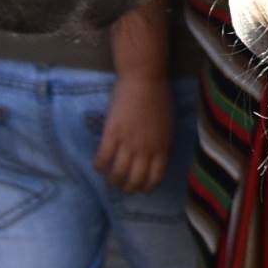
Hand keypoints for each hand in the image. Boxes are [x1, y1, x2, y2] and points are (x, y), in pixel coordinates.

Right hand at [94, 76, 174, 192]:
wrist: (144, 79)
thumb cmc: (160, 97)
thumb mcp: (169, 125)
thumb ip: (163, 143)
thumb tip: (158, 157)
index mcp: (162, 147)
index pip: (155, 178)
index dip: (147, 187)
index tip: (141, 188)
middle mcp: (145, 149)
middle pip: (135, 180)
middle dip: (128, 188)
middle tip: (123, 186)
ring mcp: (128, 143)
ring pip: (118, 173)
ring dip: (112, 181)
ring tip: (110, 180)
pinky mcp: (112, 134)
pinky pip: (103, 158)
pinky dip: (99, 166)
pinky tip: (98, 166)